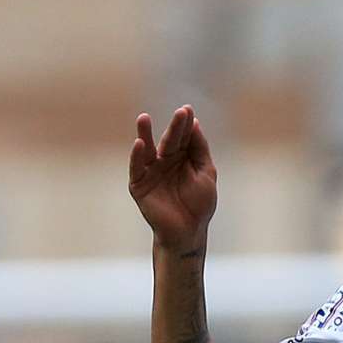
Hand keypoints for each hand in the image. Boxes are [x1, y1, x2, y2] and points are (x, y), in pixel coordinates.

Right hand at [129, 106, 217, 246]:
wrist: (189, 232)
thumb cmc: (200, 205)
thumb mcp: (206, 173)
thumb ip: (200, 149)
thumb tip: (195, 123)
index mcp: (182, 157)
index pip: (183, 137)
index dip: (185, 124)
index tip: (187, 110)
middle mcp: (165, 161)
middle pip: (169, 140)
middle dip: (174, 127)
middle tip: (180, 113)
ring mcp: (151, 172)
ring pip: (147, 149)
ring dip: (145, 133)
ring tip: (144, 118)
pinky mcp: (139, 184)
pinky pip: (137, 168)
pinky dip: (136, 156)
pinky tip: (140, 143)